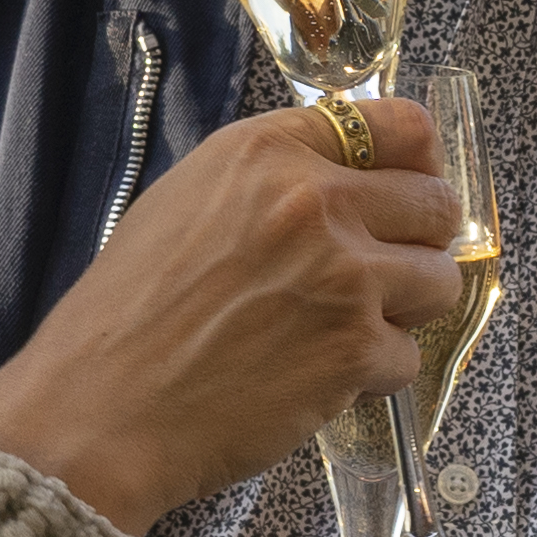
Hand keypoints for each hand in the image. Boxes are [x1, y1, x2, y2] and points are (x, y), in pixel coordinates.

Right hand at [0, 99, 456, 535]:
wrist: (96, 411)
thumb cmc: (124, 317)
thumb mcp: (185, 204)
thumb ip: (271, 184)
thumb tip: (346, 187)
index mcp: (265, 152)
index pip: (396, 125)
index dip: (417, 162)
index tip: (414, 186)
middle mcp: (313, 200)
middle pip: (436, 201)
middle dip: (420, 242)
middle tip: (386, 274)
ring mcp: (343, 275)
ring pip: (440, 279)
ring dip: (406, 309)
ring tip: (347, 330)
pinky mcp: (354, 348)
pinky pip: (408, 355)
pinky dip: (374, 374)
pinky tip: (317, 379)